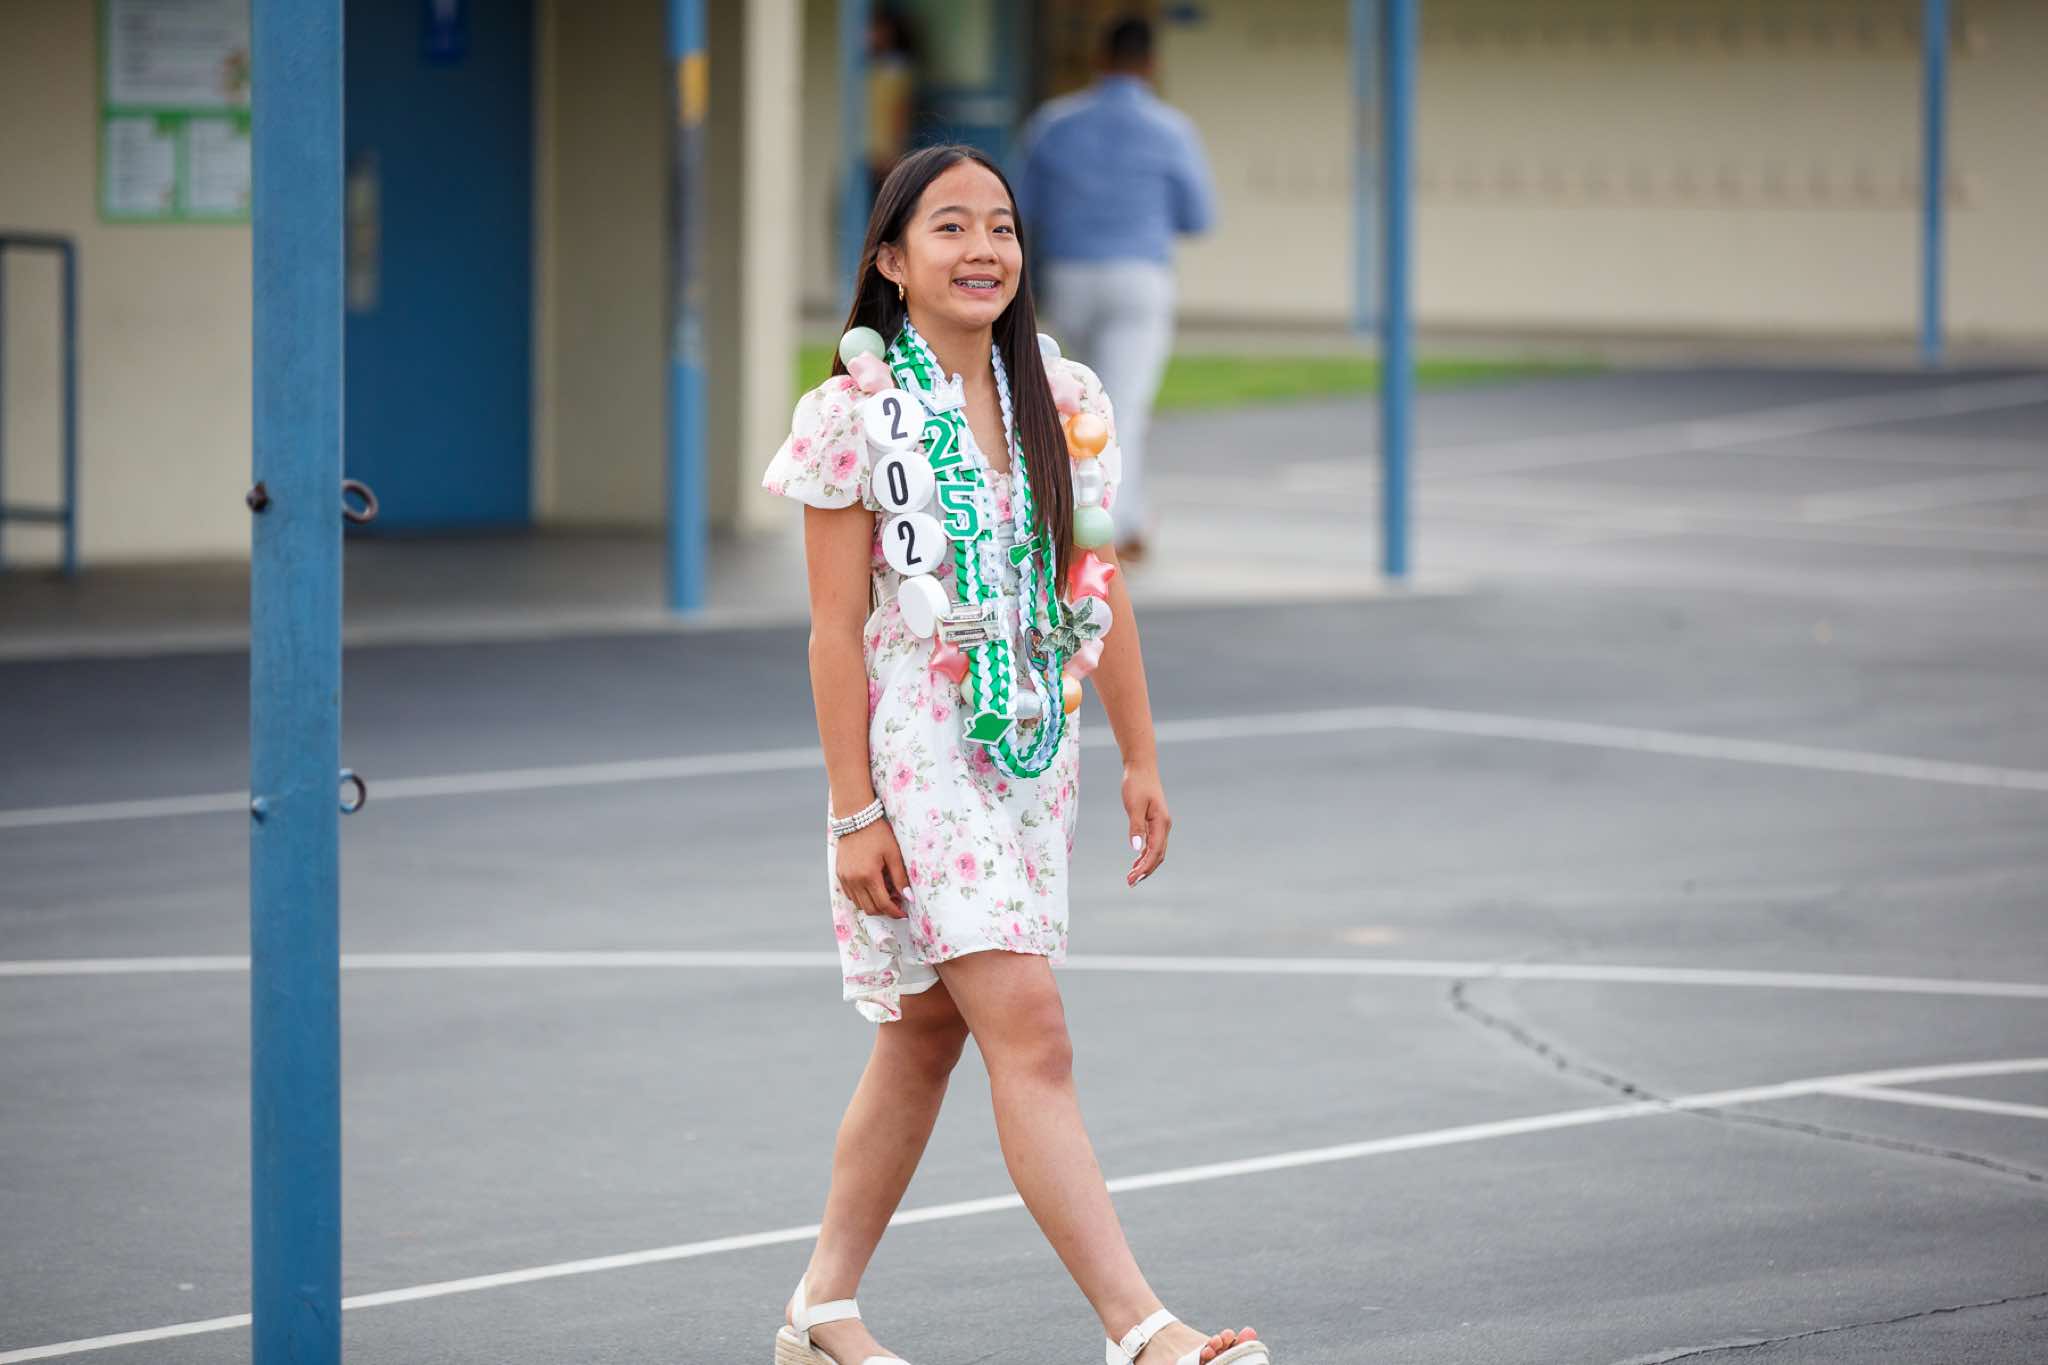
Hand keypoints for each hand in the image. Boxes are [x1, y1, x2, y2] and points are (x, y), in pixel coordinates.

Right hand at [836, 819, 912, 917]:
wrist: (856, 818)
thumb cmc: (878, 834)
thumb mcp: (893, 854)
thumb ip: (900, 878)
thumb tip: (909, 898)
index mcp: (869, 875)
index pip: (883, 904)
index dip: (895, 912)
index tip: (904, 913)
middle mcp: (854, 880)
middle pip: (870, 909)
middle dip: (885, 911)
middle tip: (896, 903)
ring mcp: (845, 879)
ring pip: (860, 905)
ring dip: (873, 905)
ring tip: (886, 893)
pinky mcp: (840, 875)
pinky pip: (851, 896)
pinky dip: (863, 898)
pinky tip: (872, 888)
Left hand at [1122, 762, 1170, 886]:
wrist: (1141, 768)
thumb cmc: (1136, 784)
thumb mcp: (1134, 805)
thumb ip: (1136, 827)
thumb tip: (1136, 848)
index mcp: (1161, 823)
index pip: (1155, 852)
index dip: (1144, 867)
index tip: (1132, 878)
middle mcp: (1164, 826)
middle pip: (1158, 855)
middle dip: (1145, 870)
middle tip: (1130, 882)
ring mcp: (1160, 825)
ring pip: (1156, 851)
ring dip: (1145, 865)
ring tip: (1132, 877)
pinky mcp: (1154, 822)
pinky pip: (1152, 844)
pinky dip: (1145, 855)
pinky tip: (1136, 862)